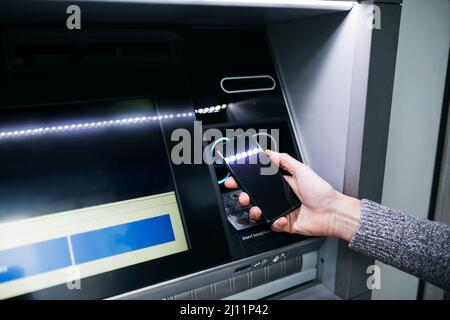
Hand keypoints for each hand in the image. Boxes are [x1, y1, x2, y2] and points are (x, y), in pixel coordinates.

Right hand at [224, 150, 360, 240]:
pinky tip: (280, 218)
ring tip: (257, 209)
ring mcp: (281, 210)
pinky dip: (274, 222)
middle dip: (245, 196)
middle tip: (242, 196)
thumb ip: (285, 161)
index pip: (259, 180)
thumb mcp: (302, 170)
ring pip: (260, 212)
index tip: (235, 179)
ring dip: (255, 211)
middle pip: (255, 197)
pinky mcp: (285, 224)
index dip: (246, 180)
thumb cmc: (321, 192)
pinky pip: (272, 224)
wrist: (333, 212)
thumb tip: (269, 152)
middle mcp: (279, 197)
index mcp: (282, 183)